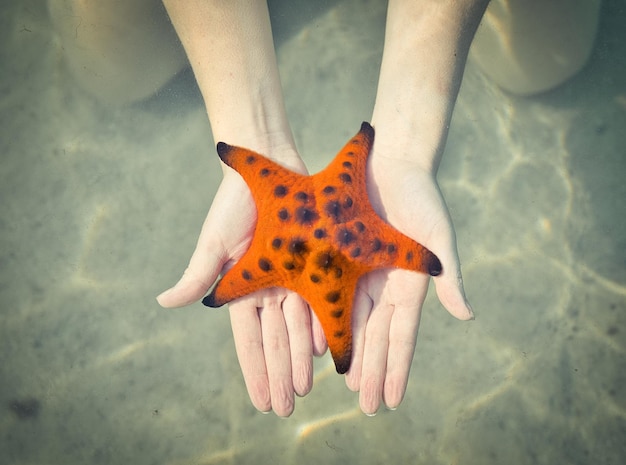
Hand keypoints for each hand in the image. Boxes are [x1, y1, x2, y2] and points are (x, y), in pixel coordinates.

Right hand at [157, 154, 326, 416]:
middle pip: (274, 341)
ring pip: (297, 327)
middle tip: (287, 408)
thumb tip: (163, 304)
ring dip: (300, 360)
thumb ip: (197, 276)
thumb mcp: (215, 242)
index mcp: (241, 289)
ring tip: (306, 390)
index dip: (255, 372)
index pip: (248, 341)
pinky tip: (328, 351)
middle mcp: (267, 288)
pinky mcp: (313, 263)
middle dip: (279, 376)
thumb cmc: (234, 203)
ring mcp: (290, 277)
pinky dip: (321, 326)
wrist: (266, 165)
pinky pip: (319, 300)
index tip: (261, 403)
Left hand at [345, 150, 472, 414]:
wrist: (391, 162)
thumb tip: (467, 316)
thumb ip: (449, 276)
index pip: (402, 335)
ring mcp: (363, 274)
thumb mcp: (439, 237)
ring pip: (355, 323)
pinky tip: (321, 346)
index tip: (394, 400)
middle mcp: (385, 285)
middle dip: (375, 372)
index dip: (398, 368)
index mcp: (409, 285)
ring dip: (353, 355)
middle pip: (378, 337)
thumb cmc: (421, 197)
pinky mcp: (340, 259)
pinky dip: (328, 322)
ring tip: (350, 386)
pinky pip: (332, 295)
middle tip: (369, 406)